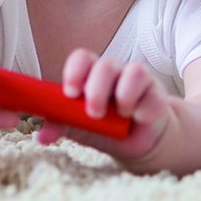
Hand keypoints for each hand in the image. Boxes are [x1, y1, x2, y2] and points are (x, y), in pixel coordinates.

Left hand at [36, 49, 174, 162]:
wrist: (138, 142)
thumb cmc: (105, 127)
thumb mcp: (80, 127)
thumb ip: (61, 125)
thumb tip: (42, 136)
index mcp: (91, 74)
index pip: (82, 58)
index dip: (75, 72)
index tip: (70, 93)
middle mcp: (114, 73)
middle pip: (105, 66)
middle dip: (97, 90)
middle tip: (93, 113)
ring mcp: (138, 81)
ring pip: (134, 72)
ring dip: (124, 95)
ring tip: (121, 115)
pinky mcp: (158, 96)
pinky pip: (154, 96)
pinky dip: (144, 109)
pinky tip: (138, 119)